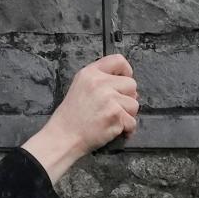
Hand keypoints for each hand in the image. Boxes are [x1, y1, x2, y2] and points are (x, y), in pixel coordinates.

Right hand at [22, 55, 138, 182]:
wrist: (64, 137)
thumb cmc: (71, 117)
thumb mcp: (80, 87)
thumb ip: (100, 80)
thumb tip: (125, 83)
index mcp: (91, 73)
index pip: (118, 60)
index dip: (126, 71)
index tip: (123, 81)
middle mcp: (101, 83)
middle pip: (131, 84)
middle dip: (127, 98)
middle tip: (115, 108)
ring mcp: (109, 99)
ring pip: (134, 104)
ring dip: (127, 115)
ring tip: (111, 120)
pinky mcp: (115, 115)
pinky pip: (132, 122)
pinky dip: (126, 129)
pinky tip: (114, 130)